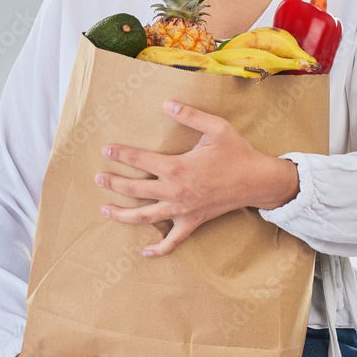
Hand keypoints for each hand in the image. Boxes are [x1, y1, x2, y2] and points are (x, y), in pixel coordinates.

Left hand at [95, 100, 295, 256]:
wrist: (257, 181)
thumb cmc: (237, 152)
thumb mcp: (216, 127)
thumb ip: (190, 116)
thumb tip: (167, 104)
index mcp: (177, 168)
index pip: (140, 160)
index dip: (120, 154)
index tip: (106, 150)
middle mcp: (175, 191)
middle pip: (135, 190)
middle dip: (113, 183)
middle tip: (99, 178)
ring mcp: (182, 210)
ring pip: (145, 217)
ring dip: (122, 215)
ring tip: (104, 210)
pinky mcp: (193, 221)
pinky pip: (173, 240)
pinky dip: (159, 248)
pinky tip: (145, 251)